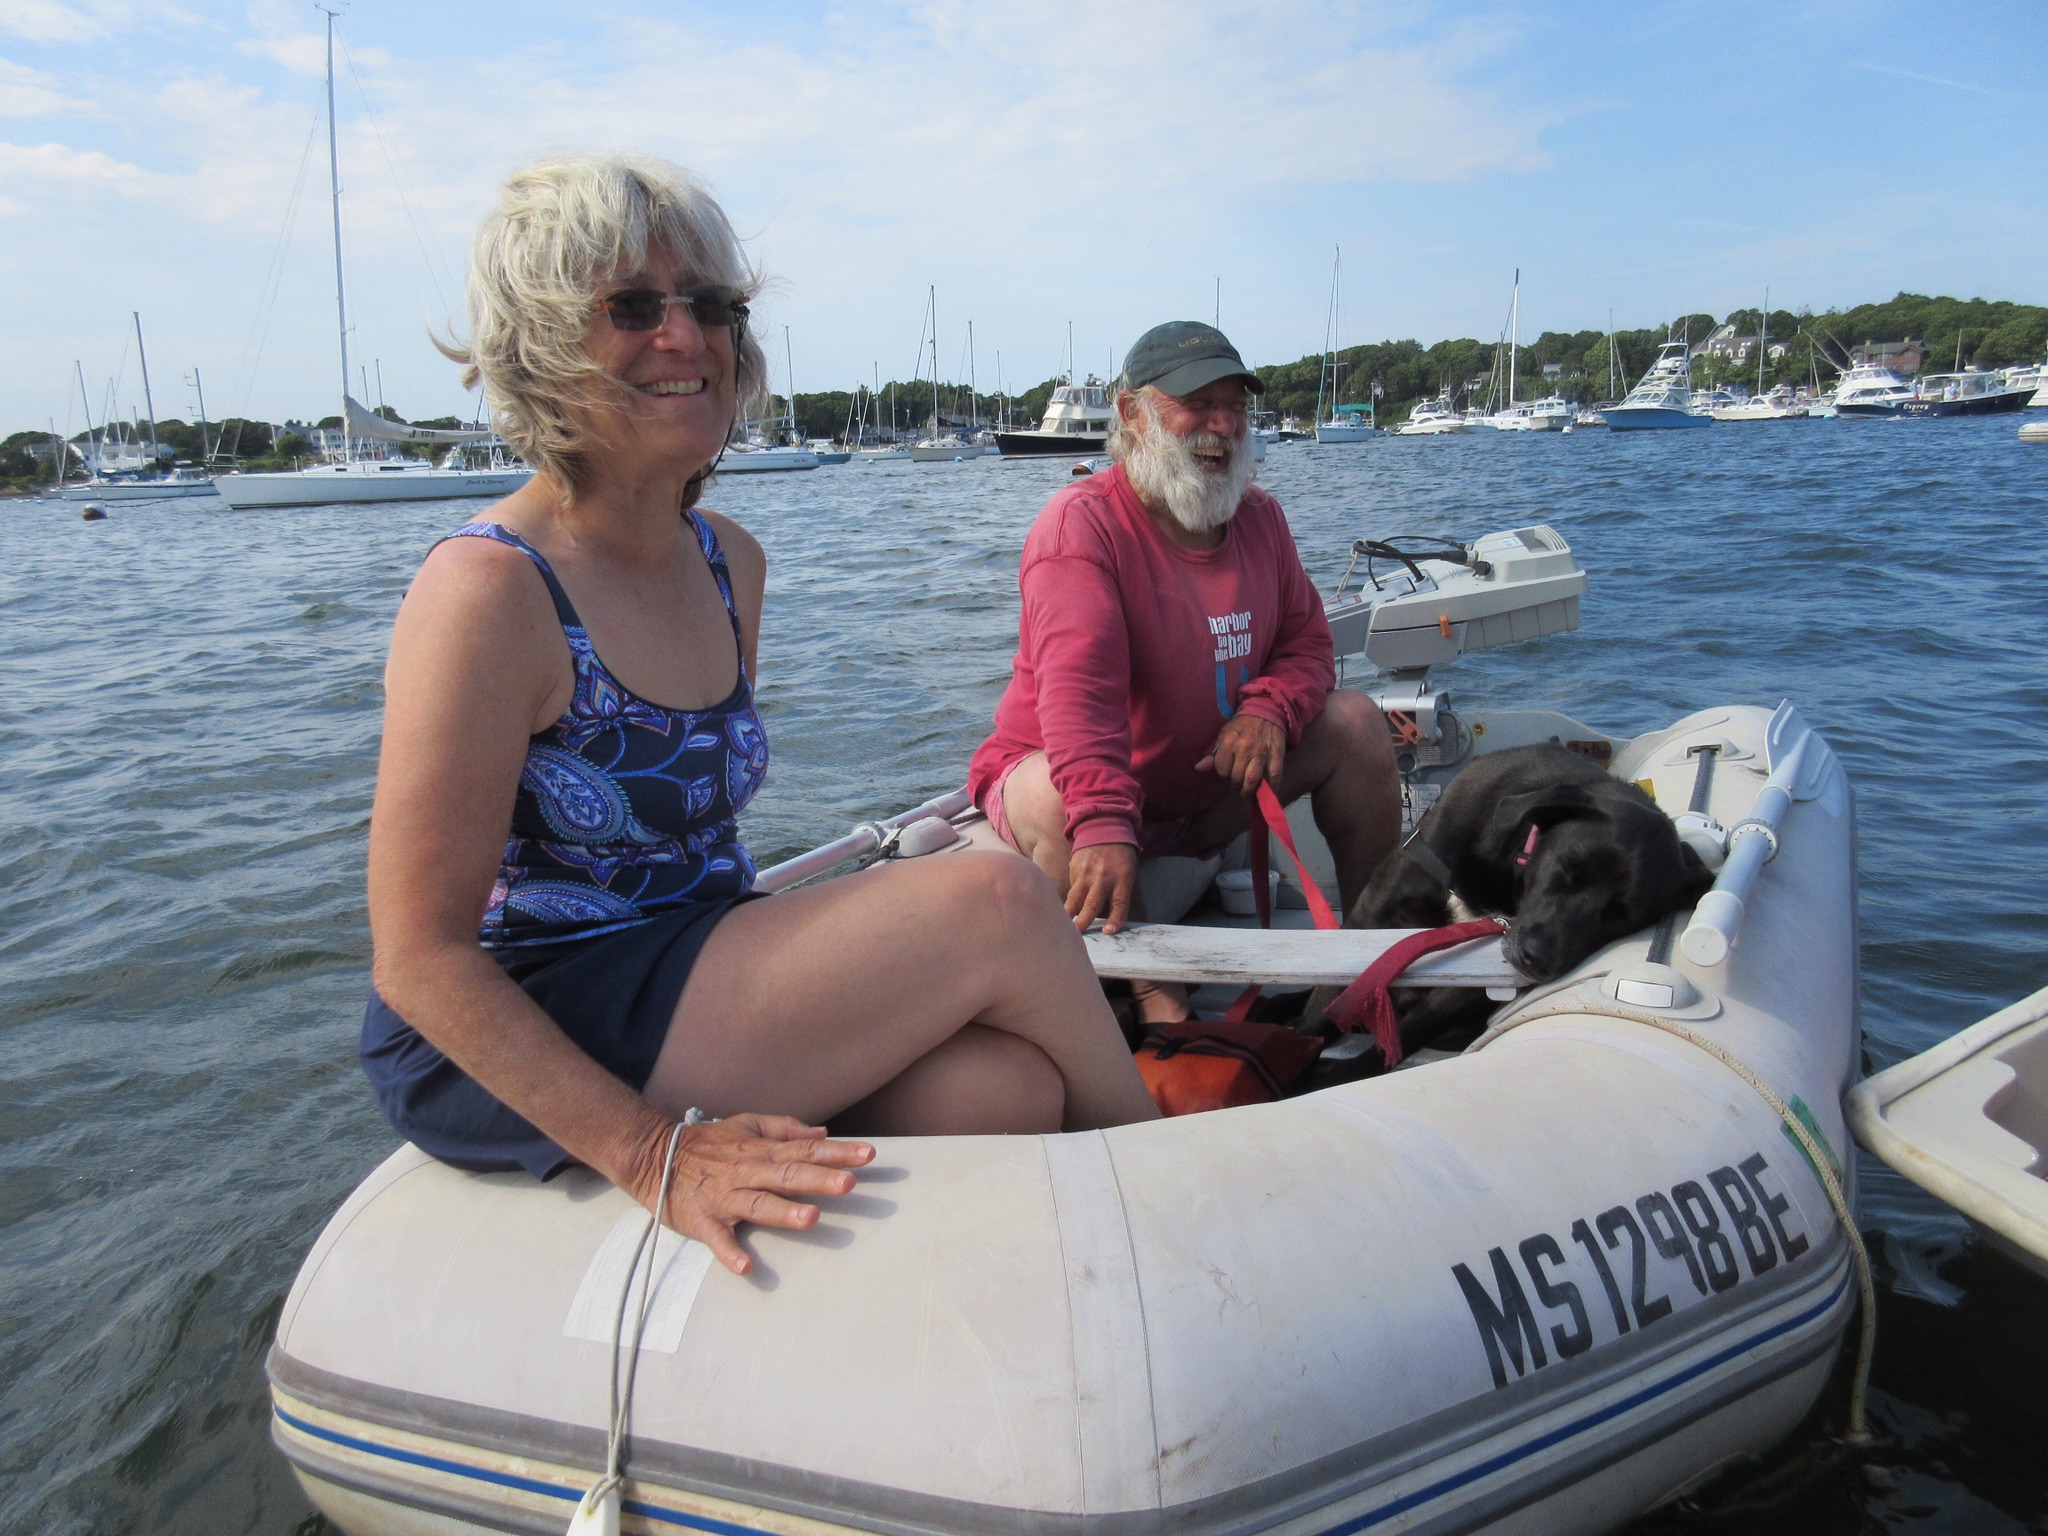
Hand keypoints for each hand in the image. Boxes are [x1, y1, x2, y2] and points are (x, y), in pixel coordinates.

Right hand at [633, 1113, 874, 1275]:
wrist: (654, 1157)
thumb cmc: (708, 1143)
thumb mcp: (747, 1125)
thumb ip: (785, 1129)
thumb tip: (823, 1133)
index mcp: (761, 1151)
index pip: (806, 1150)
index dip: (837, 1152)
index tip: (869, 1155)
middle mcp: (747, 1172)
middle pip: (787, 1176)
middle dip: (819, 1180)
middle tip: (850, 1184)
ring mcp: (725, 1198)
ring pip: (758, 1204)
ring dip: (783, 1212)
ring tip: (811, 1218)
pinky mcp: (703, 1221)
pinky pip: (718, 1239)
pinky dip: (730, 1253)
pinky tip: (747, 1267)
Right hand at [1065, 841, 1139, 934]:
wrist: (1103, 827)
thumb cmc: (1120, 857)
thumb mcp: (1128, 872)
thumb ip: (1118, 893)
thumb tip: (1106, 919)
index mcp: (1122, 878)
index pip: (1120, 903)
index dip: (1115, 919)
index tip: (1108, 932)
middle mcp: (1103, 877)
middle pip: (1092, 903)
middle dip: (1083, 921)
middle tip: (1076, 934)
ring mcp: (1086, 872)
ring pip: (1075, 898)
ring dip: (1068, 914)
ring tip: (1061, 926)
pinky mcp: (1073, 868)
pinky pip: (1071, 887)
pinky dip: (1070, 897)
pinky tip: (1068, 903)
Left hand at [1196, 713, 1285, 796]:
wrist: (1266, 711)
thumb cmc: (1242, 726)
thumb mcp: (1224, 735)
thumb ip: (1212, 754)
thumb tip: (1198, 768)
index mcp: (1228, 741)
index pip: (1221, 770)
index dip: (1224, 773)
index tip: (1228, 771)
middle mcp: (1244, 748)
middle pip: (1236, 778)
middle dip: (1236, 784)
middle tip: (1238, 783)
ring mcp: (1261, 752)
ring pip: (1252, 780)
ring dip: (1249, 790)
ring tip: (1247, 791)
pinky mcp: (1276, 755)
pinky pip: (1274, 777)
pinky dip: (1271, 787)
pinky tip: (1266, 789)